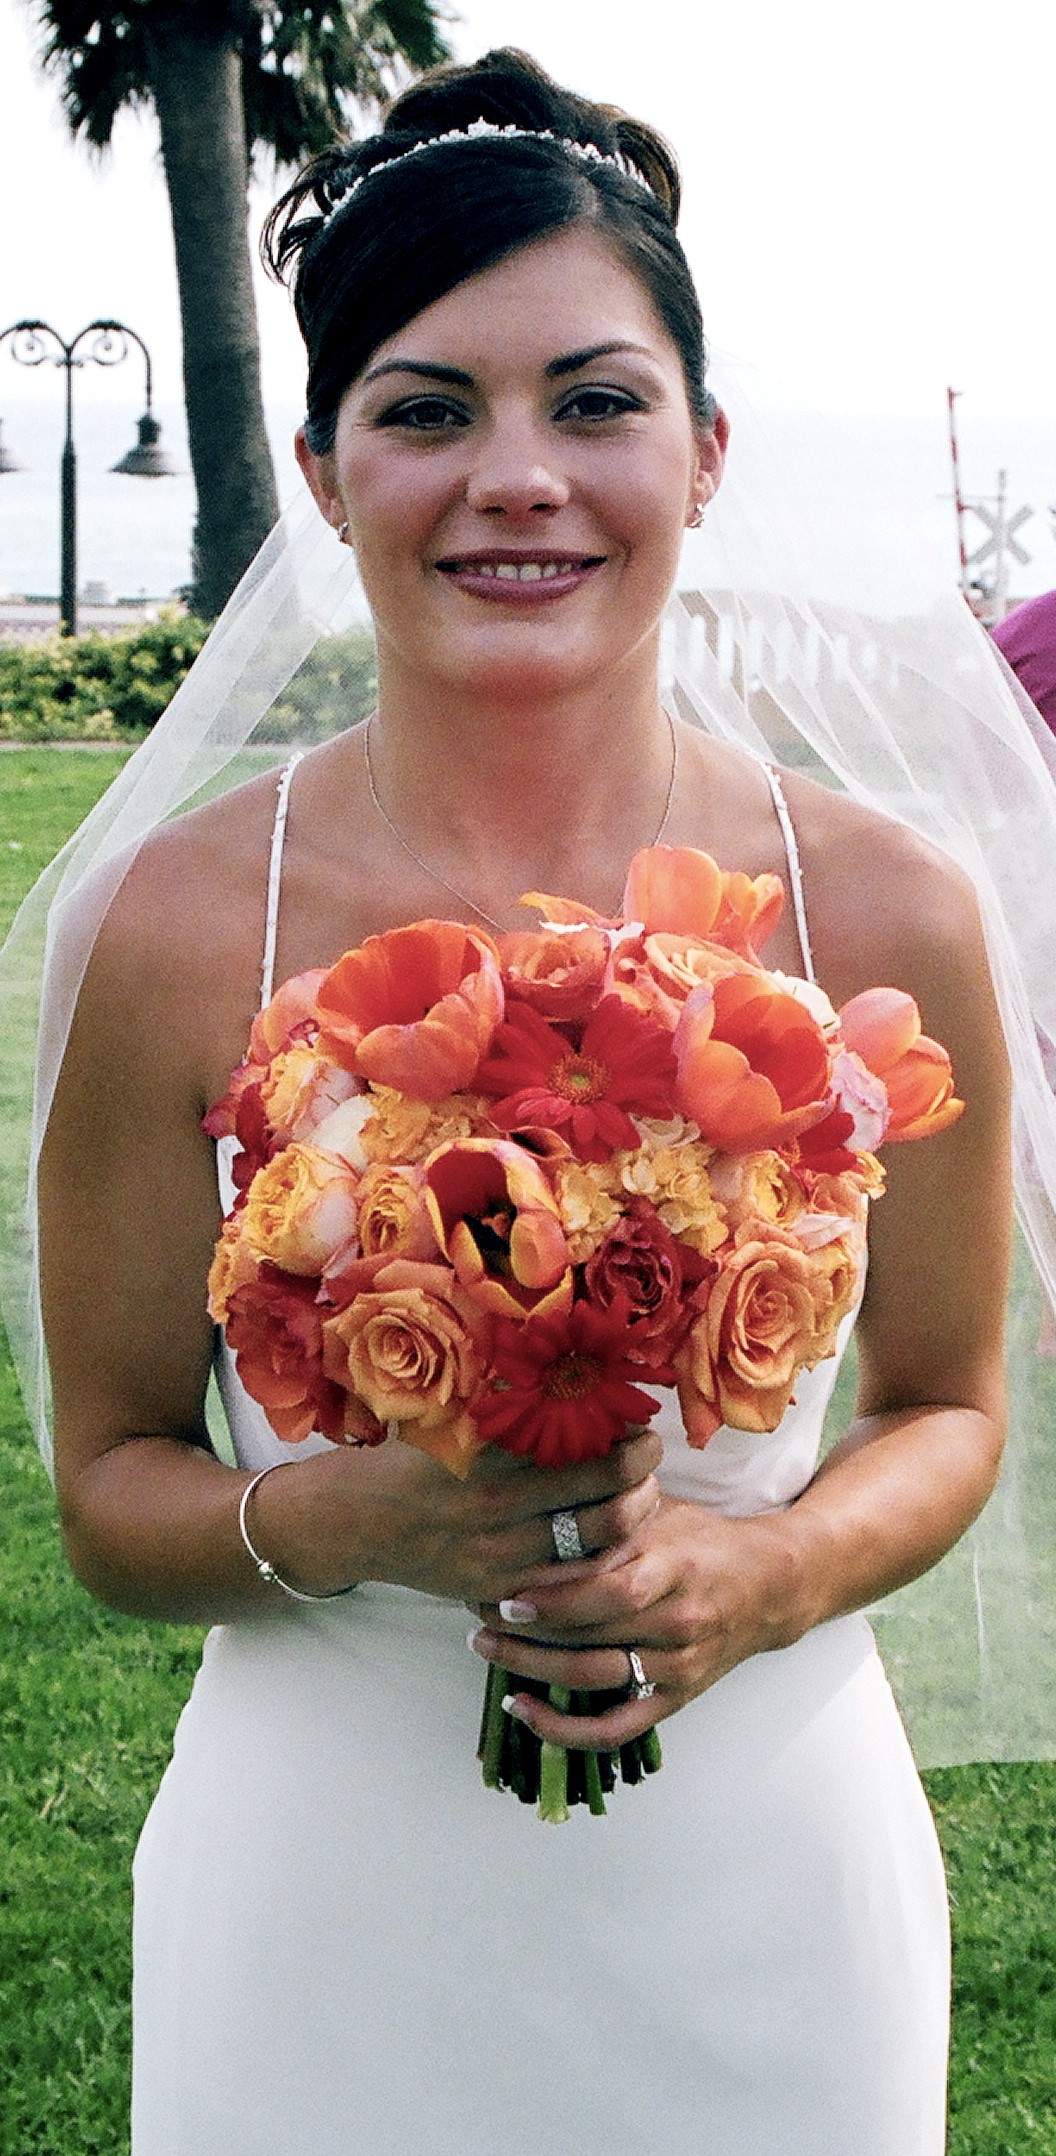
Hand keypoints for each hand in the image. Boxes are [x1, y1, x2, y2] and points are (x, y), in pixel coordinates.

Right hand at [292, 1422, 664, 1604]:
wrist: (351, 1523)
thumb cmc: (403, 1460)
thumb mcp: (447, 1422)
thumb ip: (503, 1405)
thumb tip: (565, 1372)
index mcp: (489, 1466)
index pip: (582, 1456)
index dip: (626, 1444)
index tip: (644, 1427)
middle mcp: (497, 1518)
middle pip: (601, 1508)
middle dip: (641, 1483)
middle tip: (652, 1460)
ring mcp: (497, 1563)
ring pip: (592, 1555)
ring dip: (629, 1527)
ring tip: (641, 1500)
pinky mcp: (493, 1595)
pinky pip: (564, 1591)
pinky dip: (595, 1569)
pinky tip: (610, 1547)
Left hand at [471, 1497, 804, 1748]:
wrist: (769, 1586)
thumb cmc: (703, 1539)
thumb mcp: (662, 1509)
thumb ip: (610, 1501)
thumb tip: (547, 1470)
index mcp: (674, 1568)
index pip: (608, 1591)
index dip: (554, 1599)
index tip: (506, 1592)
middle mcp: (677, 1621)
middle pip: (592, 1637)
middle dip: (527, 1630)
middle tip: (477, 1614)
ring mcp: (676, 1666)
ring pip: (595, 1679)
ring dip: (532, 1669)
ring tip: (485, 1646)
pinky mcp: (675, 1699)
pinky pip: (615, 1728)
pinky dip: (564, 1729)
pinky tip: (521, 1710)